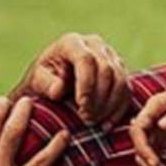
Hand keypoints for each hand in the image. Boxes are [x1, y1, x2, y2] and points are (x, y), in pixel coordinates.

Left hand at [9, 33, 131, 128]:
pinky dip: (118, 109)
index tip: (81, 105)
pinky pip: (127, 89)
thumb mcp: (37, 80)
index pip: (85, 59)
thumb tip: (58, 90)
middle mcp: (94, 43)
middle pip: (106, 69)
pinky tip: (107, 124)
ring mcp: (110, 55)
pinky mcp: (120, 69)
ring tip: (93, 121)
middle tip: (86, 118)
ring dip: (109, 105)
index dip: (86, 83)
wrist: (55, 80)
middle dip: (98, 98)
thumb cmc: (44, 80)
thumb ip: (46, 84)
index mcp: (71, 42)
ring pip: (120, 80)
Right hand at [128, 61, 165, 165]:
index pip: (137, 129)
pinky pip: (157, 154)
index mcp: (155, 106)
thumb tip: (162, 126)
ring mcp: (158, 127)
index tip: (155, 163)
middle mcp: (152, 117)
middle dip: (150, 164)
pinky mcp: (165, 136)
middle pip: (140, 144)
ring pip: (147, 152)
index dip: (142, 148)